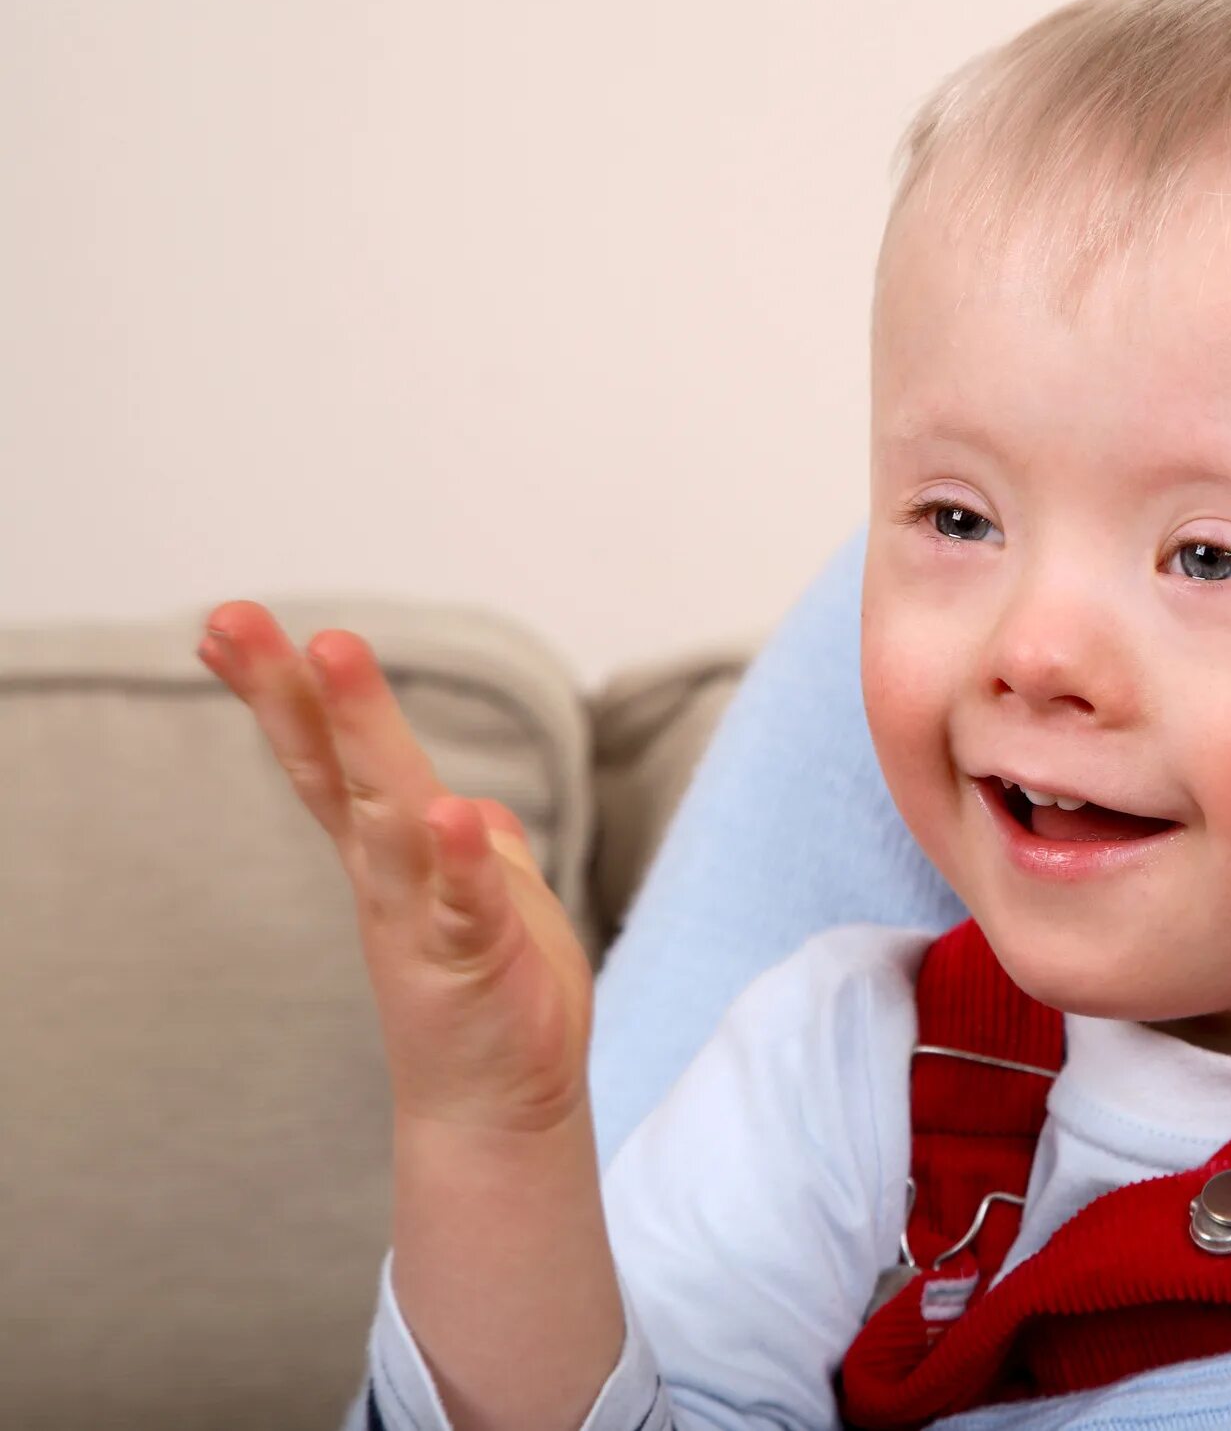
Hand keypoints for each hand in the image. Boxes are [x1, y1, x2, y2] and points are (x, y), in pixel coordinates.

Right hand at [199, 601, 594, 1135]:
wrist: (501, 1112)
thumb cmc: (496, 999)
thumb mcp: (484, 902)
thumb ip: (471, 849)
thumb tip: (462, 805)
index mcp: (393, 855)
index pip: (328, 761)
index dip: (283, 692)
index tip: (228, 627)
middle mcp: (392, 877)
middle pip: (335, 770)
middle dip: (291, 692)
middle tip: (235, 619)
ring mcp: (426, 918)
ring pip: (390, 815)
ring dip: (365, 737)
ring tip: (335, 658)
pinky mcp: (475, 963)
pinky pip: (466, 905)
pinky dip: (460, 863)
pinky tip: (450, 816)